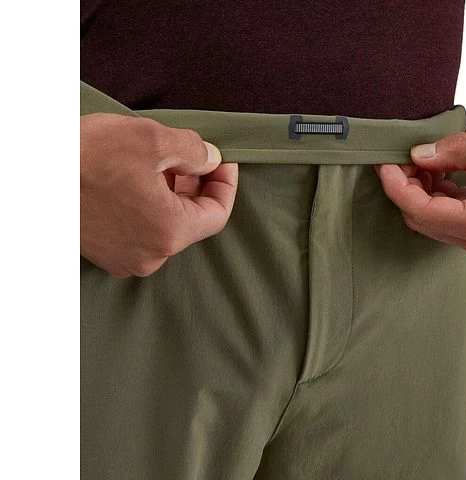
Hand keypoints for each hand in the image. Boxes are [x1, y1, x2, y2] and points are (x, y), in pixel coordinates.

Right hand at [81, 113, 237, 277]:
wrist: (28, 178)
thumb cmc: (83, 159)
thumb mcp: (150, 140)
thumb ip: (193, 151)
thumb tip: (210, 159)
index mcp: (168, 232)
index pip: (218, 214)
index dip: (225, 185)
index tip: (224, 162)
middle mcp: (150, 254)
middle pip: (191, 220)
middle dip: (197, 186)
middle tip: (194, 156)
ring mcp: (125, 258)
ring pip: (165, 224)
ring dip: (172, 194)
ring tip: (162, 162)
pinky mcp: (105, 252)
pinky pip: (141, 230)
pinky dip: (149, 206)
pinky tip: (138, 179)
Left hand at [376, 130, 465, 261]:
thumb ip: (454, 151)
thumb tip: (417, 154)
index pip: (423, 212)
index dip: (397, 187)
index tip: (385, 164)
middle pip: (423, 221)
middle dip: (406, 188)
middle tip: (402, 157)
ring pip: (432, 223)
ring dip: (421, 193)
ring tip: (423, 161)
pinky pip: (447, 222)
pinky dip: (437, 198)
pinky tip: (437, 174)